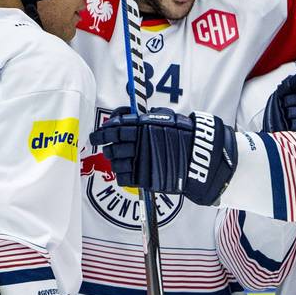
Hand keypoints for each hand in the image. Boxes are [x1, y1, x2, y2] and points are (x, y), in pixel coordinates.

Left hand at [89, 107, 237, 205]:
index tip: (96, 136)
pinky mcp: (144, 178)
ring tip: (121, 161)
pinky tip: (128, 172)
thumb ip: (143, 118)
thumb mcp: (164, 119)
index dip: (102, 133)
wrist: (198, 156)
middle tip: (108, 149)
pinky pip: (124, 178)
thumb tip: (121, 116)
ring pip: (116, 163)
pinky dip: (123, 175)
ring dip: (115, 162)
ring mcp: (141, 161)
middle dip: (107, 149)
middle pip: (112, 147)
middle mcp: (139, 142)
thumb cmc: (183, 136)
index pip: (114, 128)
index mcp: (142, 126)